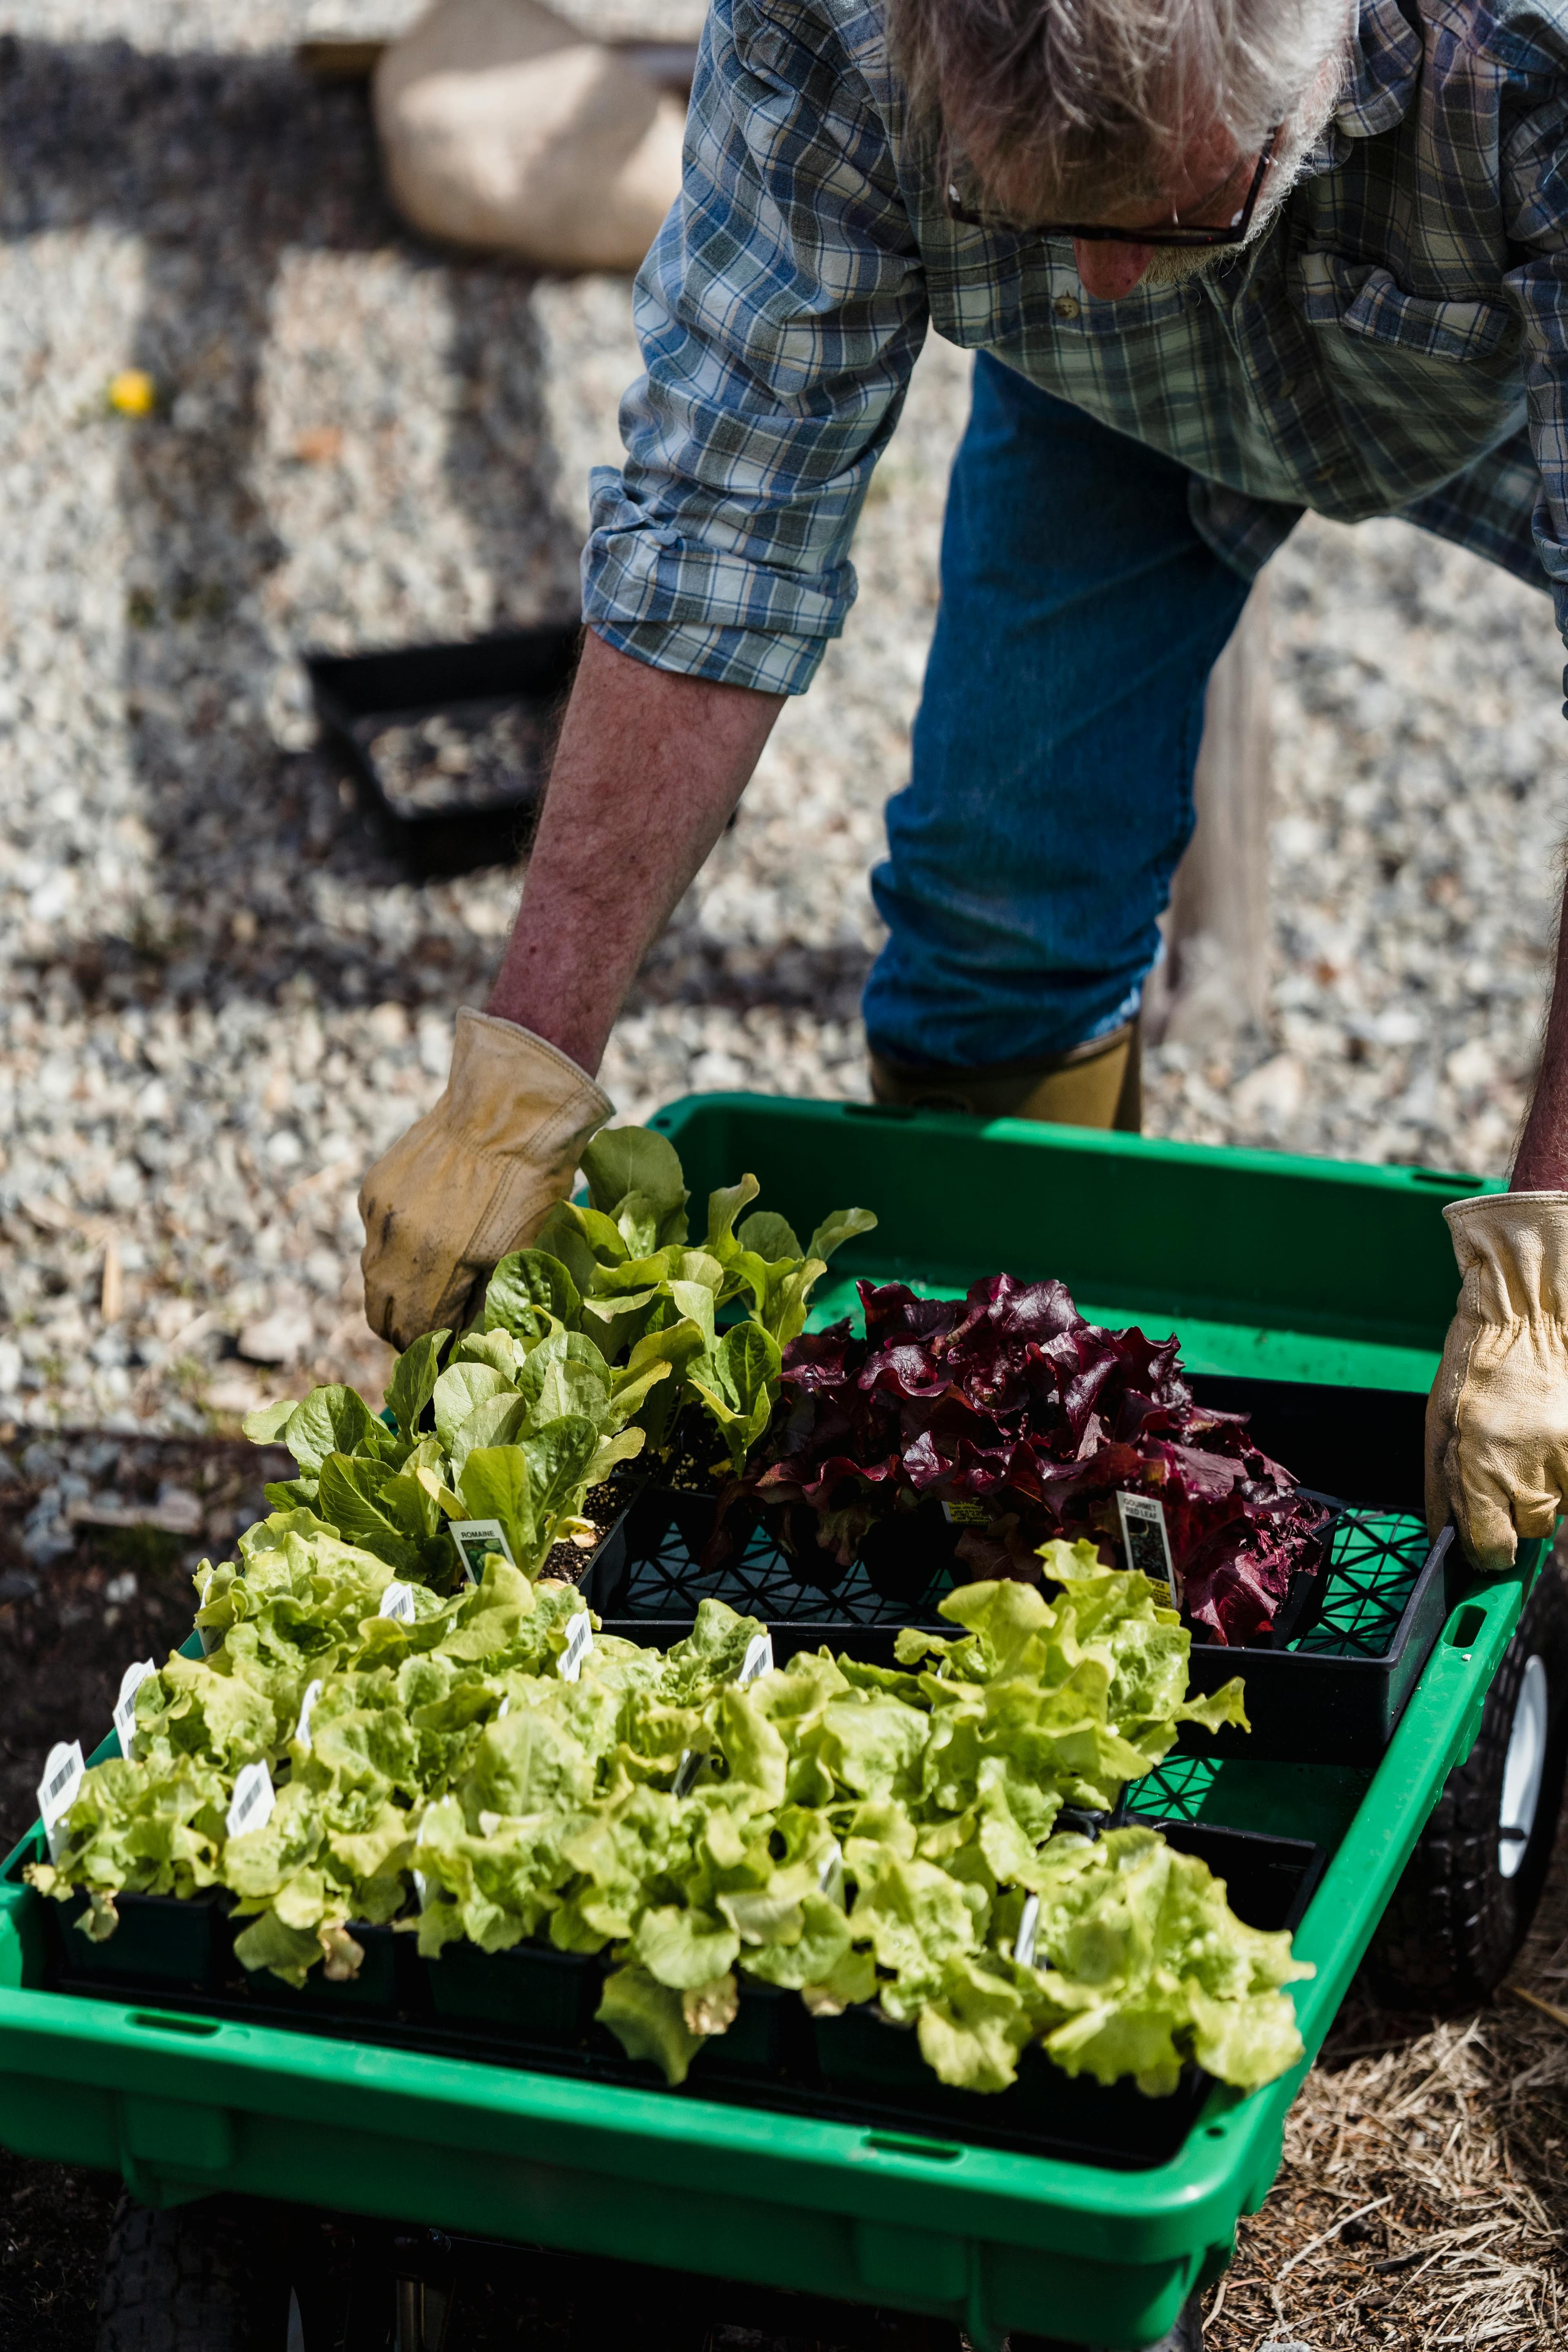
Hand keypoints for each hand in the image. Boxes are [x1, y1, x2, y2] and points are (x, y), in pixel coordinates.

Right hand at [359, 1009, 610, 1349]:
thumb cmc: (531, 1181)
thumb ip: (484, 1300)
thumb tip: (465, 1339)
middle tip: (430, 1337)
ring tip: (426, 1293)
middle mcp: (398, 1242)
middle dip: (404, 1332)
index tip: (442, 1361)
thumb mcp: (520, 1251)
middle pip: (382, 1313)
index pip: (416, 1335)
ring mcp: (380, 1214)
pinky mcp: (373, 1190)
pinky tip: (426, 1237)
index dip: (429, 1355)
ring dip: (395, 1293)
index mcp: (440, 1265)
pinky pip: (375, 1237)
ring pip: (373, 1277)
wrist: (508, 1105)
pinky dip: (394, 1249)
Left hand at [1426, 1191, 1567, 1569]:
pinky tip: (1549, 1439)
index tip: (1484, 1542)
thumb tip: (1445, 1537)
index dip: (1487, 1551)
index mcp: (1480, 1469)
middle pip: (1530, 1530)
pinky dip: (1564, 1472)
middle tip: (1504, 1469)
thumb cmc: (1474, 1370)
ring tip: (1528, 1445)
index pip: (1492, 1548)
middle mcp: (1528, 1473)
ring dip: (1543, 1489)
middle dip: (1515, 1511)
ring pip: (1559, 1507)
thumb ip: (1442, 1490)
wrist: (1527, 1319)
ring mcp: (1565, 1463)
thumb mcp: (1437, 1429)